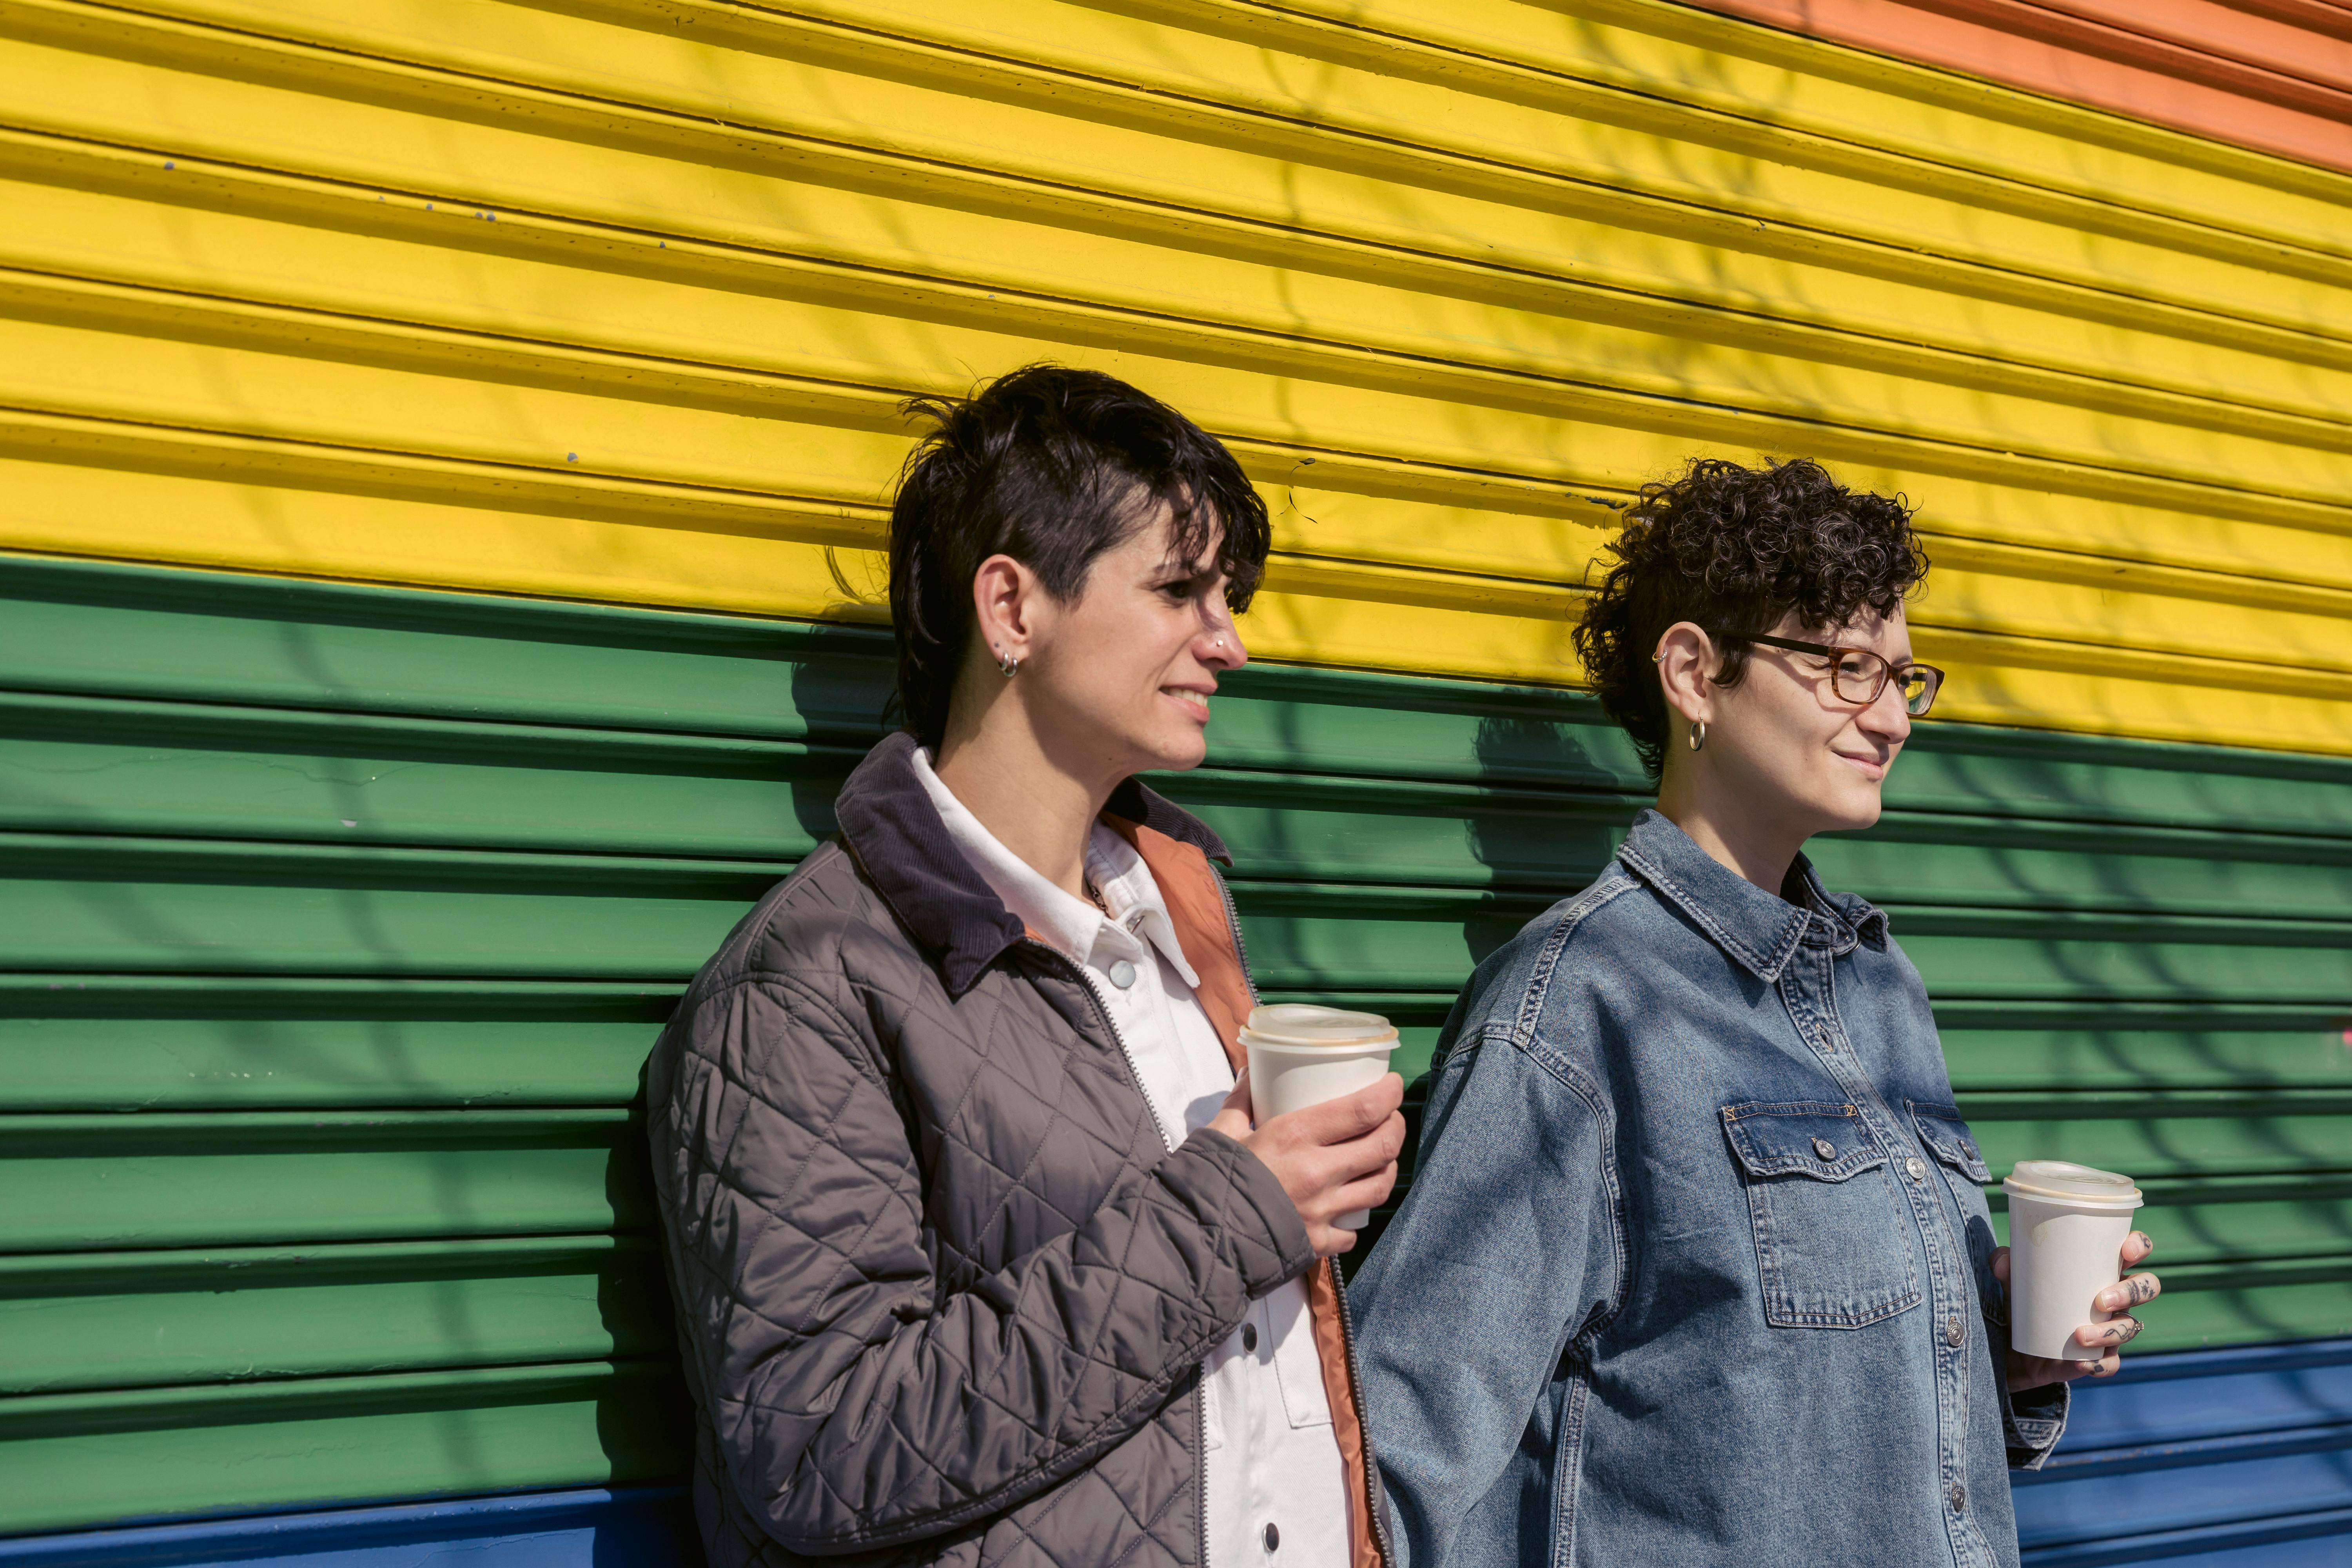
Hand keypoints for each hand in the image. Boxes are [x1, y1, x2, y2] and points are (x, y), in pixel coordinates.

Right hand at [1209, 1070, 1405, 1255]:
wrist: (1196, 1238)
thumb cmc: (1208, 1180)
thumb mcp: (1222, 1132)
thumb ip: (1242, 1101)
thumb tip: (1253, 1074)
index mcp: (1295, 1136)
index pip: (1363, 1109)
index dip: (1388, 1094)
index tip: (1393, 1084)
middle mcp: (1318, 1172)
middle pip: (1382, 1146)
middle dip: (1395, 1127)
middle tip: (1390, 1117)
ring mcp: (1322, 1210)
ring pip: (1379, 1186)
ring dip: (1387, 1167)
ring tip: (1382, 1157)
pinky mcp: (1318, 1242)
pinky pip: (1352, 1231)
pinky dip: (1354, 1218)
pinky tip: (1348, 1208)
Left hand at [1992, 1231, 2159, 1392]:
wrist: (2015, 1344)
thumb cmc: (2026, 1298)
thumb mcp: (2014, 1279)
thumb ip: (2005, 1264)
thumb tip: (2002, 1262)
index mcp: (2102, 1268)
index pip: (2135, 1250)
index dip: (2140, 1246)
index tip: (2126, 1249)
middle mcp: (2115, 1297)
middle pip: (2147, 1288)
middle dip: (2132, 1292)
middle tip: (2101, 1299)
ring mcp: (2111, 1328)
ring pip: (2130, 1326)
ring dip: (2110, 1331)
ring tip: (2080, 1334)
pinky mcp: (2099, 1357)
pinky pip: (2111, 1363)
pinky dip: (2100, 1363)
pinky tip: (2083, 1362)